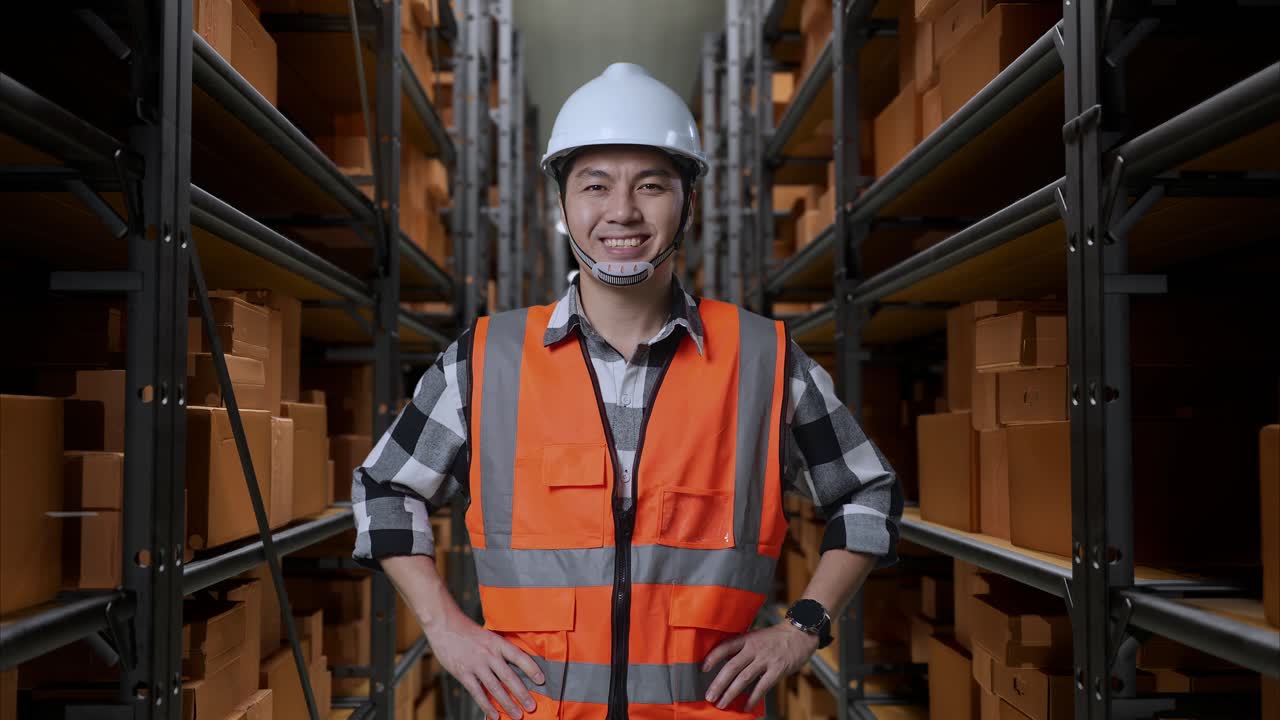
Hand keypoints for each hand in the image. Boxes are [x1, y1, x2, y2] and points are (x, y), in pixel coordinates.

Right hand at [423, 604, 544, 718]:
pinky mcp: (463, 673)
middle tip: (531, 706)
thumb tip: (513, 665)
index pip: (519, 656)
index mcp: (497, 643)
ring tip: (517, 714)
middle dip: (522, 694)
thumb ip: (499, 650)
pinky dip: (487, 705)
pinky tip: (494, 715)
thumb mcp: (488, 635)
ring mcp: (476, 665)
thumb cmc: (466, 631)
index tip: (541, 679)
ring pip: (496, 688)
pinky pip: (478, 693)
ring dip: (508, 703)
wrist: (445, 625)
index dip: (532, 668)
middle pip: (509, 677)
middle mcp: (489, 654)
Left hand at [702, 622, 818, 709]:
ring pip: (744, 678)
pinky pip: (763, 686)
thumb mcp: (756, 636)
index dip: (713, 657)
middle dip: (719, 683)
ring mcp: (766, 659)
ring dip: (731, 693)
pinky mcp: (778, 669)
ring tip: (722, 703)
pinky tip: (746, 706)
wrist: (800, 634)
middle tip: (709, 696)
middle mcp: (754, 649)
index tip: (703, 668)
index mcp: (747, 639)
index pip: (725, 646)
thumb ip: (743, 648)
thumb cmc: (776, 638)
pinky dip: (753, 698)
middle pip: (732, 666)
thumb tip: (725, 662)